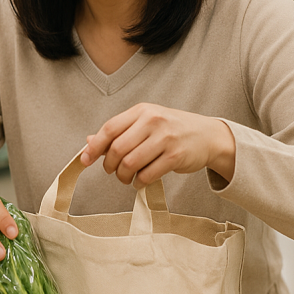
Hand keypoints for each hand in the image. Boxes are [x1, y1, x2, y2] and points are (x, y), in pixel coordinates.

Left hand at [81, 103, 235, 184]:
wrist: (208, 136)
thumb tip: (88, 142)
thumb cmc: (172, 130)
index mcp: (141, 111)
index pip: (110, 128)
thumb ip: (119, 132)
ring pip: (131, 163)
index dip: (94, 147)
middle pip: (118, 149)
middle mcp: (152, 121)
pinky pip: (147, 175)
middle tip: (113, 172)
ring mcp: (165, 138)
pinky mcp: (175, 156)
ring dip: (124, 176)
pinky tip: (140, 181)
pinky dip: (139, 182)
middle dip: (110, 165)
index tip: (86, 160)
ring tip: (127, 178)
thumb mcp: (145, 123)